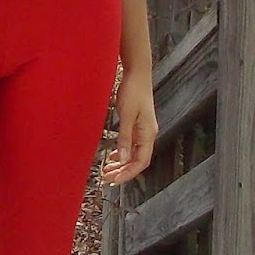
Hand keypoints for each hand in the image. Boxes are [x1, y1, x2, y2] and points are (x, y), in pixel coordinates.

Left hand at [101, 70, 156, 184]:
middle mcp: (148, 135)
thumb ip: (124, 138)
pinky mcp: (138, 125)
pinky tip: (112, 156)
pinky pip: (131, 145)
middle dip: (123, 171)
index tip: (114, 180)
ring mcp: (143, 130)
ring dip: (122, 164)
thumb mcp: (126, 116)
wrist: (137, 74)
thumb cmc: (132, 92)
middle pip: (137, 161)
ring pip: (134, 154)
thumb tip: (122, 159)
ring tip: (107, 171)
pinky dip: (122, 153)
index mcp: (148, 134)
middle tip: (106, 179)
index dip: (128, 174)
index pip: (141, 162)